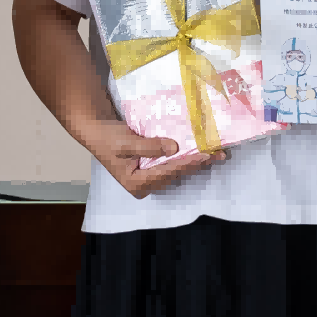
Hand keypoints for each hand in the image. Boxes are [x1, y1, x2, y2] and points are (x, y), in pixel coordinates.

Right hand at [83, 116, 222, 198]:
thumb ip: (149, 146)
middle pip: (175, 174)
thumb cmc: (108, 138)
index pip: (167, 173)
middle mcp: (145, 185)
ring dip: (195, 161)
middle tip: (218, 154)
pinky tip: (201, 151)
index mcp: (136, 184)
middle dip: (197, 164)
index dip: (187, 163)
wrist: (97, 131)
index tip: (205, 155)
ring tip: (216, 154)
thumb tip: (174, 148)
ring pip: (177, 170)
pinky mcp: (153, 170)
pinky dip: (186, 157)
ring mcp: (149, 178)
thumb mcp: (126, 142)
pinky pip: (173, 164)